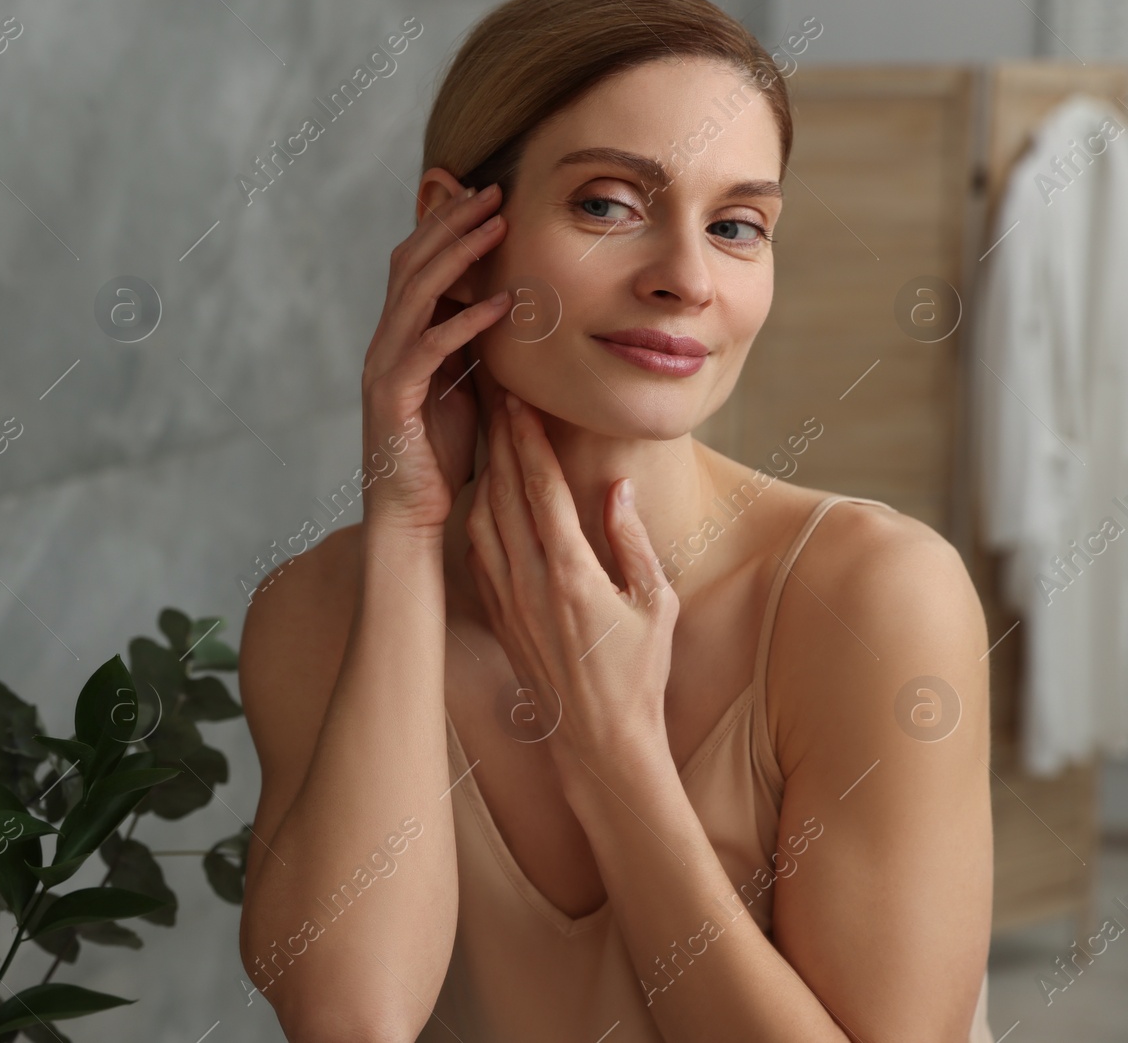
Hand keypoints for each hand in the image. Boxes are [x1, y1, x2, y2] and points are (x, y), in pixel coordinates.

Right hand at [360, 182, 510, 539]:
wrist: (408, 513)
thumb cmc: (439, 456)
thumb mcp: (463, 387)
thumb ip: (472, 347)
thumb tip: (506, 306)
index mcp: (398, 338)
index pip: (416, 264)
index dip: (446, 225)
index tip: (488, 197)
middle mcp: (384, 344)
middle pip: (411, 262)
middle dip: (452, 221)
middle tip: (494, 191)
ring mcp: (383, 368)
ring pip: (416, 293)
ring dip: (459, 254)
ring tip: (498, 226)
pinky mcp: (393, 397)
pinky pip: (429, 346)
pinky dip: (466, 320)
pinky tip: (501, 302)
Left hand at [463, 386, 678, 791]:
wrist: (597, 742)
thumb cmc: (639, 674)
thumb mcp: (656, 604)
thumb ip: (632, 541)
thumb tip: (617, 488)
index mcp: (570, 572)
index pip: (540, 487)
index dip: (526, 437)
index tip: (519, 396)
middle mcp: (529, 580)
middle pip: (503, 491)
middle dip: (498, 437)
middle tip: (492, 391)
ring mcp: (506, 598)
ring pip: (482, 517)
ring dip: (483, 469)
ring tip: (486, 430)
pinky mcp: (497, 614)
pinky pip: (477, 550)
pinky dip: (477, 512)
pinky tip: (482, 492)